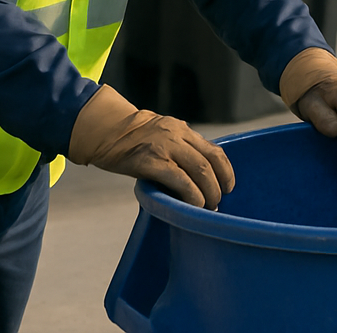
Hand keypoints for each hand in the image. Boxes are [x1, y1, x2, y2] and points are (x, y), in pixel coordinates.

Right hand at [68, 85, 233, 209]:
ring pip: (199, 171)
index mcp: (183, 130)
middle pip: (209, 162)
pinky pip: (179, 180)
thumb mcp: (163, 134)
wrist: (107, 130)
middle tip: (217, 202)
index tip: (229, 185)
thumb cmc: (133, 138)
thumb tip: (197, 172)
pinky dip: (191, 194)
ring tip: (207, 207)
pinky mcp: (150, 161)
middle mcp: (178, 136)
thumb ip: (180, 147)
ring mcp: (165, 148)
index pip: (214, 150)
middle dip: (218, 186)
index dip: (226, 170)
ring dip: (208, 193)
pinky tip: (193, 205)